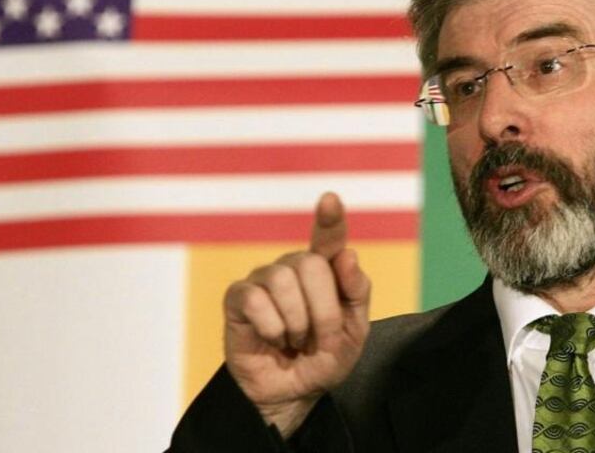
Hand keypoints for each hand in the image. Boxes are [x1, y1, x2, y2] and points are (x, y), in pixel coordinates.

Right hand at [223, 192, 371, 436]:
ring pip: (283, 280)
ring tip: (294, 339)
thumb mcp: (354, 332)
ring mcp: (263, 279)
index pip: (328, 237)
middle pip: (311, 264)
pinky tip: (273, 339)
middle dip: (323, 311)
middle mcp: (292, 267)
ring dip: (297, 322)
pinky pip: (257, 300)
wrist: (292, 394)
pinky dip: (272, 327)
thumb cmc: (322, 358)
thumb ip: (356, 293)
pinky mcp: (239, 297)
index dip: (329, 219)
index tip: (330, 199)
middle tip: (319, 338)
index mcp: (324, 270)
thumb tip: (347, 254)